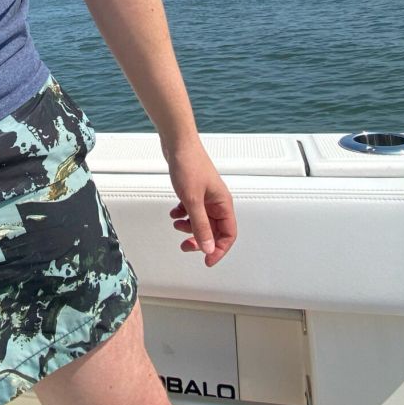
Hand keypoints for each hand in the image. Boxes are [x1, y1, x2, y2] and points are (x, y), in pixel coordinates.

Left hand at [165, 143, 236, 266]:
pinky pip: (192, 210)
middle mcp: (217, 201)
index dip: (219, 250)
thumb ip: (200, 226)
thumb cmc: (188, 165)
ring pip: (202, 221)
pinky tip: (174, 212)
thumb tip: (208, 247)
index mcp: (223, 203)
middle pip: (214, 230)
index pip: (228, 234)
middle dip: (201, 240)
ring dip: (189, 227)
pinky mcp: (195, 191)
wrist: (177, 144)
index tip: (207, 260)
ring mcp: (206, 196)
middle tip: (186, 246)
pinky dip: (183, 215)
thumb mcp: (192, 201)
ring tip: (177, 225)